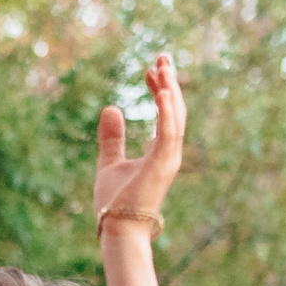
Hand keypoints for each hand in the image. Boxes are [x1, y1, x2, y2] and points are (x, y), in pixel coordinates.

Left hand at [93, 53, 186, 232]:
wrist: (117, 228)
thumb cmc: (115, 202)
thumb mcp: (109, 162)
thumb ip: (112, 137)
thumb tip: (110, 108)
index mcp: (159, 151)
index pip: (164, 113)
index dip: (159, 90)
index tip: (149, 70)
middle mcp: (169, 152)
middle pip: (175, 110)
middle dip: (169, 82)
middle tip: (162, 57)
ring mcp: (169, 158)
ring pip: (176, 117)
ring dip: (170, 91)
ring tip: (162, 66)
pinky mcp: (163, 164)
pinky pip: (169, 132)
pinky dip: (167, 111)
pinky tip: (162, 91)